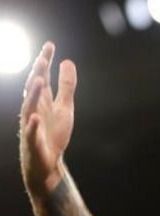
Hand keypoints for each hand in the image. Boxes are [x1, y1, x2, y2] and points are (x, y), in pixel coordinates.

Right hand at [19, 42, 77, 196]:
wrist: (48, 163)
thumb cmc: (53, 133)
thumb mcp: (65, 107)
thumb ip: (66, 86)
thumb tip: (68, 62)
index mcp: (42, 101)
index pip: (42, 77)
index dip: (45, 62)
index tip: (50, 45)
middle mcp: (34, 110)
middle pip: (34, 89)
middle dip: (38, 74)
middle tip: (43, 59)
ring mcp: (31, 126)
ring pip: (29, 108)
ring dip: (33, 95)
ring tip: (40, 82)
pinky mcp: (33, 143)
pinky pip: (31, 133)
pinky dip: (32, 125)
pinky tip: (34, 118)